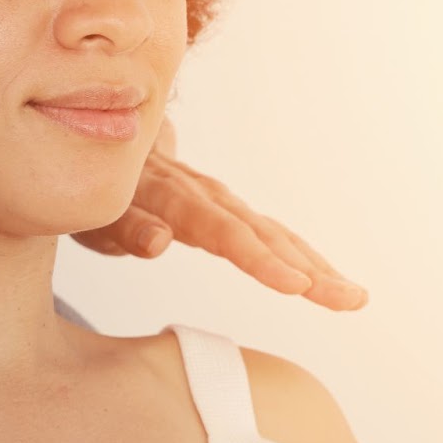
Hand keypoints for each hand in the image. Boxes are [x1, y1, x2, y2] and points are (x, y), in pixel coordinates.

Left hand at [70, 115, 369, 310]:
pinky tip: (329, 282)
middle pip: (258, 232)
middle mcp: (200, 193)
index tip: (296, 285)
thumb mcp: (92, 214)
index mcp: (167, 194)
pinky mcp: (221, 207)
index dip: (257, 257)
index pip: (219, 229)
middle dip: (305, 267)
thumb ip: (125, 227)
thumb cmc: (89, 190)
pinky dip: (299, 255)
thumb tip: (162, 241)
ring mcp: (215, 199)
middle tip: (347, 298)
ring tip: (353, 297)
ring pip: (270, 231)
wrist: (94, 143)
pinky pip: (265, 232)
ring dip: (313, 263)